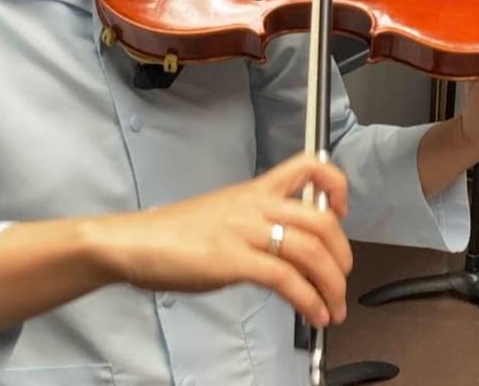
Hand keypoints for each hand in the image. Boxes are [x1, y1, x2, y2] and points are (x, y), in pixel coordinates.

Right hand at [93, 153, 351, 327]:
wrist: (135, 242)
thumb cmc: (176, 232)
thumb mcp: (225, 214)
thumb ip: (258, 222)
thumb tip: (289, 248)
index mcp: (255, 190)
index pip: (309, 165)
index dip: (336, 184)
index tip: (341, 211)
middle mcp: (256, 205)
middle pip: (322, 220)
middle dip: (343, 255)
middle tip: (343, 278)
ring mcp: (245, 231)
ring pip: (310, 251)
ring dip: (332, 285)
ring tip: (334, 307)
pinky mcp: (233, 260)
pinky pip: (286, 279)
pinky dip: (308, 300)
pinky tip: (313, 314)